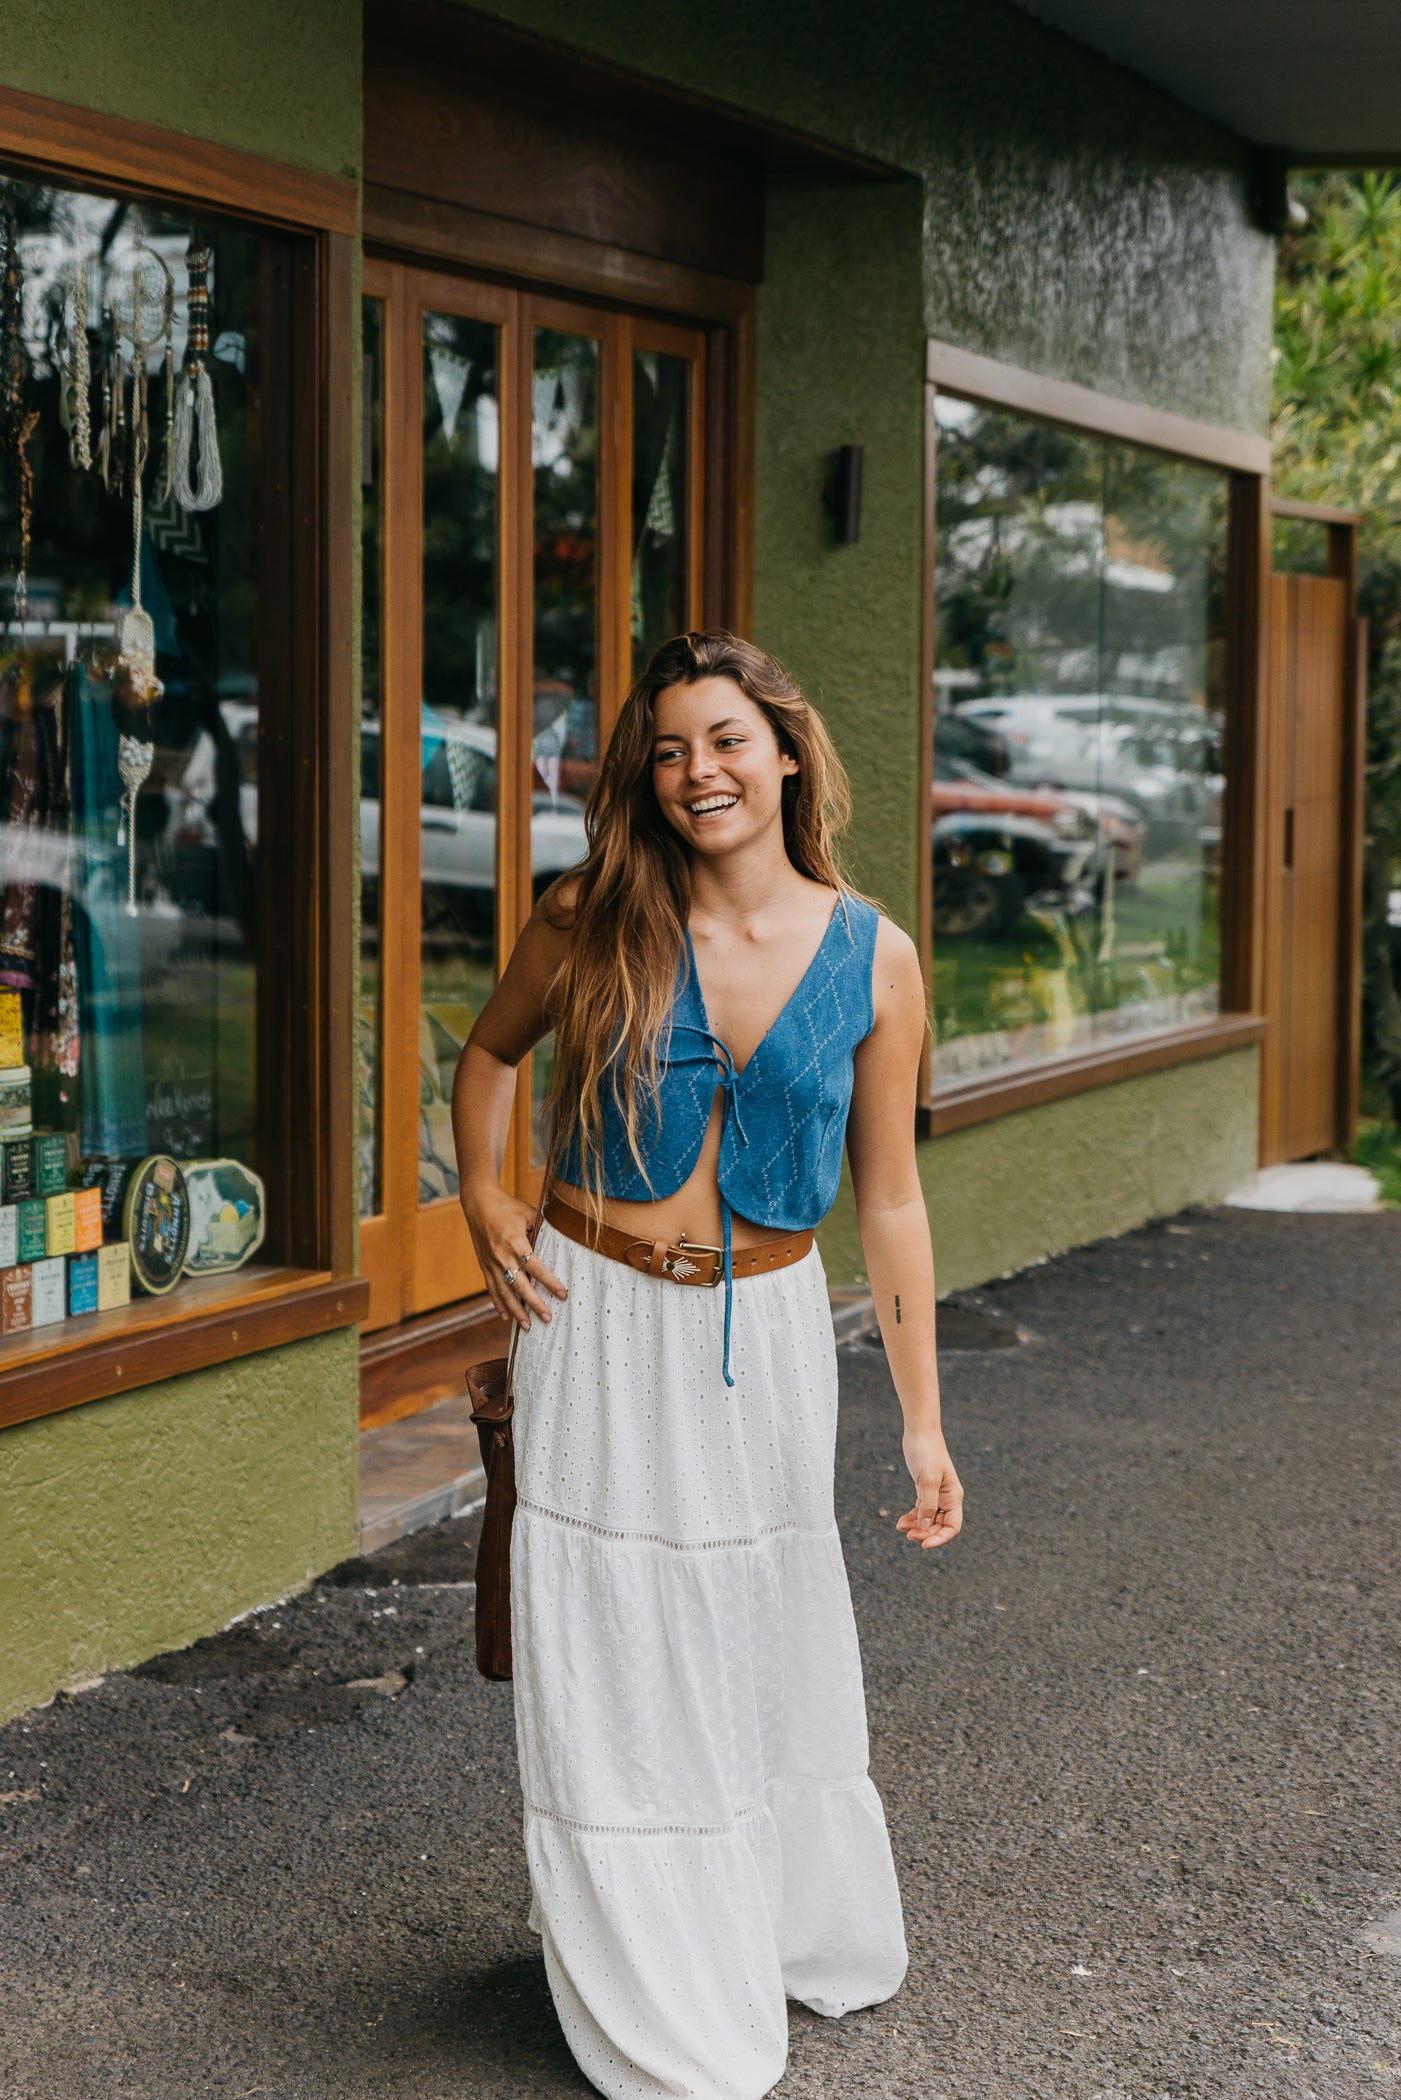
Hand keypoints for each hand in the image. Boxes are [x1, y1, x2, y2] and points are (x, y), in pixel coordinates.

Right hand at [460, 1180, 566, 1332]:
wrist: (478, 1202)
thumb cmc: (508, 1206)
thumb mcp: (529, 1214)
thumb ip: (541, 1232)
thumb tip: (557, 1247)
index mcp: (515, 1242)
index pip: (536, 1268)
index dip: (550, 1283)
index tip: (563, 1295)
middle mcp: (502, 1255)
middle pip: (520, 1286)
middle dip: (534, 1304)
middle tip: (547, 1318)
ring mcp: (490, 1262)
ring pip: (504, 1292)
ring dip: (516, 1311)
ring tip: (527, 1326)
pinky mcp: (484, 1265)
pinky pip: (491, 1288)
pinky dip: (498, 1303)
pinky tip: (504, 1316)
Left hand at [896, 1428, 963, 1549]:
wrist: (919, 1432)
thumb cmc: (927, 1452)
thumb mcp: (928, 1479)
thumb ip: (928, 1504)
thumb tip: (925, 1526)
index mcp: (953, 1497)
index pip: (952, 1526)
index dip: (940, 1538)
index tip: (924, 1544)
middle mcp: (947, 1498)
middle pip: (939, 1525)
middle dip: (925, 1533)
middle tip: (907, 1534)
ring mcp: (936, 1494)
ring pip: (928, 1519)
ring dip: (916, 1526)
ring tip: (901, 1527)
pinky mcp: (925, 1489)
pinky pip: (921, 1510)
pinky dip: (912, 1517)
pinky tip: (901, 1521)